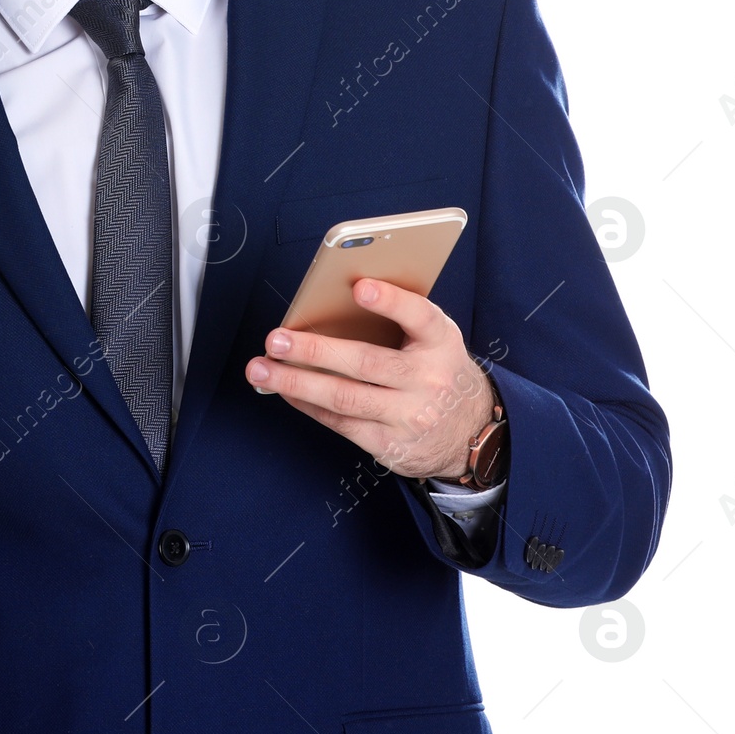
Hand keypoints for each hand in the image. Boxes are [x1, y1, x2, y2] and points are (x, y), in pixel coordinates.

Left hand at [245, 277, 497, 479]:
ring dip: (296, 383)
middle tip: (275, 340)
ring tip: (262, 370)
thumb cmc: (437, 369)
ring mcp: (410, 417)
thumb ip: (398, 318)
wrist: (472, 432)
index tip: (359, 287)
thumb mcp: (433, 339)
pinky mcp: (391, 445)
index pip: (420, 317)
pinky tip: (284, 391)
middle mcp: (429, 380)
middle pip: (366, 363)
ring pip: (345, 398)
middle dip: (314, 351)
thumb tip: (331, 301)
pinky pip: (341, 424)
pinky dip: (307, 405)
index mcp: (440, 343)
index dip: (391, 302)